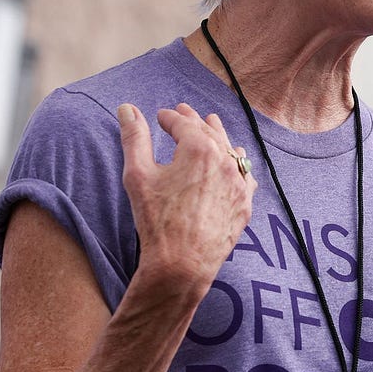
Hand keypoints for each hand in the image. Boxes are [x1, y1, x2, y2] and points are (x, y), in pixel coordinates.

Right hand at [117, 102, 256, 295]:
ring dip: (219, 137)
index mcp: (200, 150)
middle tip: (185, 111)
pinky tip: (237, 159)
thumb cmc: (157, 220)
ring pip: (231, 151)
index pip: (184, 124)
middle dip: (195, 120)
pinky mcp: (245, 203)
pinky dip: (238, 164)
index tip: (161, 115)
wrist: (183, 263)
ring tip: (212, 124)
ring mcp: (239, 183)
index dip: (170, 118)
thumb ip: (134, 138)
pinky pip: (245, 176)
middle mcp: (225, 162)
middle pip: (209, 133)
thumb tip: (127, 108)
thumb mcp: (138, 175)